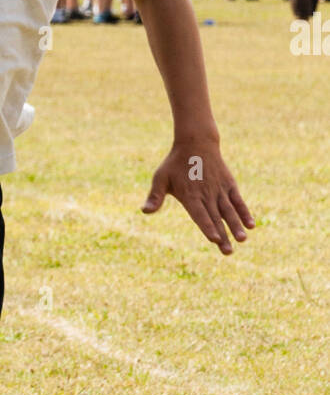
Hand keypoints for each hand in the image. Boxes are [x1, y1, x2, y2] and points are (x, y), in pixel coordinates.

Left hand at [141, 140, 254, 254]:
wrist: (196, 141)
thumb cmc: (175, 163)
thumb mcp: (161, 177)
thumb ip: (155, 196)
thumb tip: (144, 211)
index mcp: (190, 195)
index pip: (199, 214)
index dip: (207, 227)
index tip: (214, 239)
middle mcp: (206, 194)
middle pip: (215, 218)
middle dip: (223, 236)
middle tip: (228, 252)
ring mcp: (219, 189)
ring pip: (229, 211)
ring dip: (236, 226)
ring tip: (242, 240)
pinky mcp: (229, 185)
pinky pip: (238, 201)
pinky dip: (244, 212)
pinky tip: (251, 225)